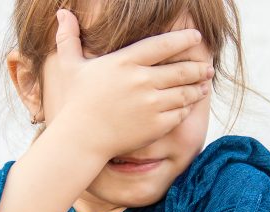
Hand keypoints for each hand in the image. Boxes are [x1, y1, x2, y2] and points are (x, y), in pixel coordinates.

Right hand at [53, 8, 213, 158]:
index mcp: (125, 62)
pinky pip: (180, 113)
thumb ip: (68, 39)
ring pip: (186, 92)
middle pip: (182, 69)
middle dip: (199, 66)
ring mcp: (151, 104)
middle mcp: (142, 81)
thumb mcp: (70, 67)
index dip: (184, 39)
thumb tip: (62, 13)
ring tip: (204, 84)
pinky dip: (188, 107)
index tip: (196, 37)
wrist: (81, 140)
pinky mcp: (156, 125)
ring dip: (198, 87)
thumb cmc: (76, 103)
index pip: (164, 44)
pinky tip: (191, 103)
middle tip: (207, 66)